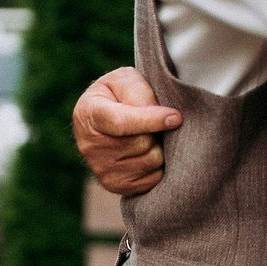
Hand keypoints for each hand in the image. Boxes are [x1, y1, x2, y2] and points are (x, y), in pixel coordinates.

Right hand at [72, 67, 181, 195]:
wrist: (103, 116)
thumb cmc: (119, 93)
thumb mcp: (125, 80)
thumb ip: (141, 93)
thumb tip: (166, 118)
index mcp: (89, 113)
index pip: (122, 123)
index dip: (151, 120)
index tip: (176, 117)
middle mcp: (89, 145)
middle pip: (141, 143)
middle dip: (156, 130)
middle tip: (154, 120)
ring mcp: (101, 169)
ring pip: (151, 161)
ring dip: (159, 146)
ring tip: (149, 135)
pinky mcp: (115, 185)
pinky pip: (153, 178)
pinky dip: (158, 165)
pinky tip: (147, 151)